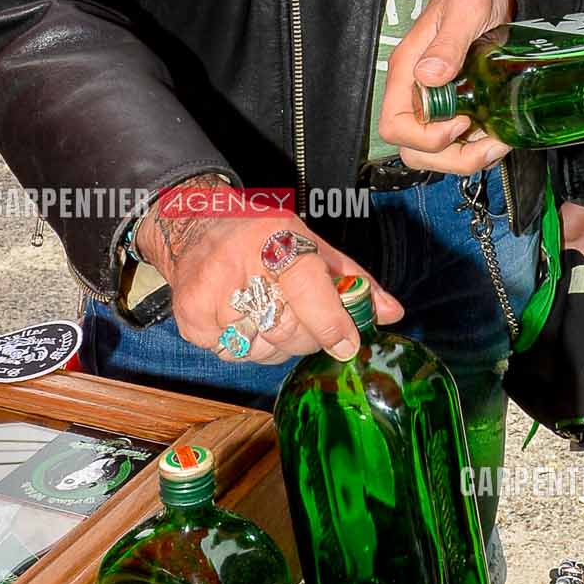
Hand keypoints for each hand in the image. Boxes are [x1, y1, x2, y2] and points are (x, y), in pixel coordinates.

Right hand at [136, 193, 401, 363]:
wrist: (194, 227)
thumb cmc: (261, 235)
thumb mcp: (309, 242)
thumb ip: (352, 278)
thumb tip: (392, 313)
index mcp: (274, 239)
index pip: (306, 290)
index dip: (331, 323)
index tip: (348, 343)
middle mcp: (237, 266)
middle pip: (288, 330)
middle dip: (310, 336)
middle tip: (311, 324)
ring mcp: (209, 296)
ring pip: (264, 350)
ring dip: (279, 343)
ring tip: (271, 311)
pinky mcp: (191, 321)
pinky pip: (236, 356)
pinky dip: (250, 346)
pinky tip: (246, 318)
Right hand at [379, 0, 517, 173]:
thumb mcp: (466, 10)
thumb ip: (448, 43)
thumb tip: (429, 77)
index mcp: (408, 70)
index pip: (394, 125)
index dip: (424, 137)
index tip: (459, 122)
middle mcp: (418, 90)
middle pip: (414, 150)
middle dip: (450, 158)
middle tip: (488, 144)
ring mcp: (437, 100)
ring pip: (435, 153)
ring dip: (466, 158)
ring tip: (497, 143)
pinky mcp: (457, 103)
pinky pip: (456, 141)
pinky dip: (476, 148)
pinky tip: (499, 135)